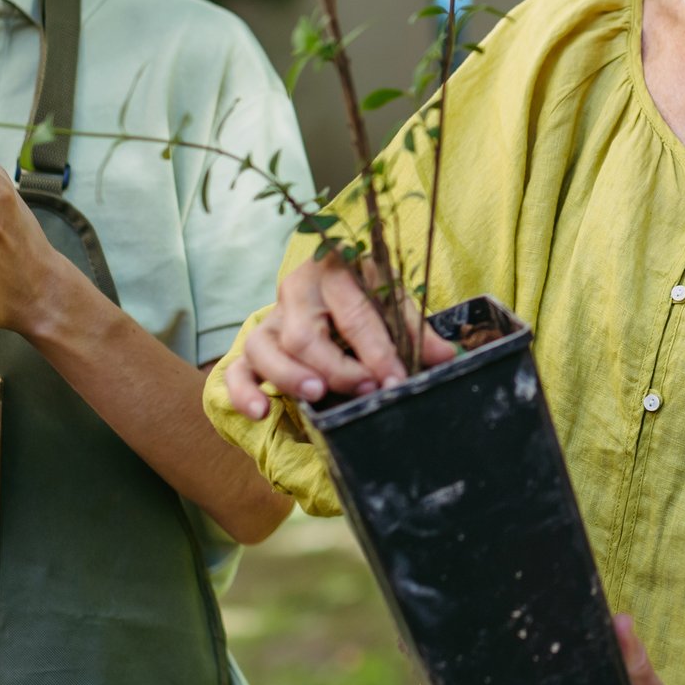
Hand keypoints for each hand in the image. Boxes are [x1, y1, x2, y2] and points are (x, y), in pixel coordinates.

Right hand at [222, 250, 453, 420]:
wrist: (328, 280)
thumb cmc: (365, 293)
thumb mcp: (392, 301)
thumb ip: (414, 331)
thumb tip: (447, 359)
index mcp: (336, 271)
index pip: (355, 313)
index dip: (377, 351)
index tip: (395, 380)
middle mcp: (296, 292)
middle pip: (304, 334)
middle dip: (335, 367)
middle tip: (364, 390)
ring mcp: (270, 319)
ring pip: (264, 348)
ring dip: (290, 376)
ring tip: (316, 397)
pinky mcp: (253, 344)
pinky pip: (237, 368)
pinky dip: (243, 392)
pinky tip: (261, 413)